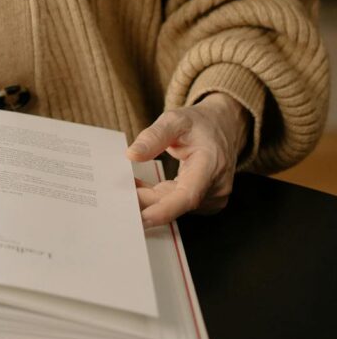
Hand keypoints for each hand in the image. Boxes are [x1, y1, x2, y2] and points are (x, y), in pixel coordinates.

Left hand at [127, 92, 249, 226]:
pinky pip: (175, 204)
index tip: (142, 218)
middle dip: (144, 201)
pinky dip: (156, 197)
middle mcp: (215, 187)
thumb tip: (131, 155)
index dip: (165, 210)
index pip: (188, 196)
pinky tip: (139, 187)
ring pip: (173, 206)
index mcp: (211, 165)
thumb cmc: (199, 123)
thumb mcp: (175, 120)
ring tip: (126, 185)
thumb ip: (153, 136)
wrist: (223, 127)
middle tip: (114, 195)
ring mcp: (212, 197)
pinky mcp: (205, 201)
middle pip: (175, 203)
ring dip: (147, 198)